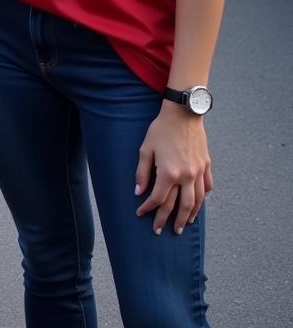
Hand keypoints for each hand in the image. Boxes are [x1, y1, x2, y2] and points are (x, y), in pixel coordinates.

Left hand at [134, 101, 212, 234]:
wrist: (183, 114)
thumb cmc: (161, 129)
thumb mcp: (146, 148)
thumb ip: (142, 172)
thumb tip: (138, 191)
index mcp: (169, 173)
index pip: (157, 199)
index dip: (148, 209)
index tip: (140, 214)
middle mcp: (186, 176)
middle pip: (178, 206)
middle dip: (168, 220)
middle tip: (161, 231)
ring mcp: (198, 172)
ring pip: (196, 202)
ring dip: (188, 216)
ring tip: (182, 226)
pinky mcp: (206, 166)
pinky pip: (206, 188)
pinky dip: (202, 199)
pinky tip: (197, 205)